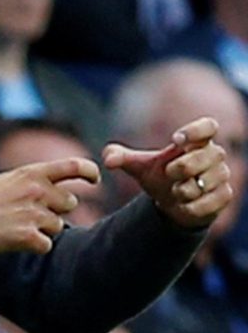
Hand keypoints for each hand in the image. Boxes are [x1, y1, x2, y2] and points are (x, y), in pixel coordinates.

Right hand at [0, 158, 99, 253]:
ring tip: (13, 227)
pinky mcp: (28, 237)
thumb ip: (26, 182)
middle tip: (29, 215)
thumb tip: (45, 187)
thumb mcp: (0, 181)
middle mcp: (36, 191)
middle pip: (69, 204)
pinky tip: (12, 241)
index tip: (95, 180)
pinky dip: (33, 246)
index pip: (73, 166)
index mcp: (29, 173)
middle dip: (55, 210)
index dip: (89, 172)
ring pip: (57, 226)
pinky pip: (46, 245)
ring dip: (42, 230)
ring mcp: (33, 215)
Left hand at [103, 116, 232, 228]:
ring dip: (185, 190)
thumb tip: (107, 160)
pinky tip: (183, 205)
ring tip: (175, 191)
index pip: (208, 126)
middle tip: (169, 172)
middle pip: (207, 156)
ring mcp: (221, 176)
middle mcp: (214, 156)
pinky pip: (210, 202)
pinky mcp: (224, 197)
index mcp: (195, 142)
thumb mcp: (138, 167)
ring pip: (207, 182)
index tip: (175, 139)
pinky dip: (191, 206)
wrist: (173, 204)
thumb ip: (120, 158)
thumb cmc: (158, 177)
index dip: (196, 130)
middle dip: (184, 166)